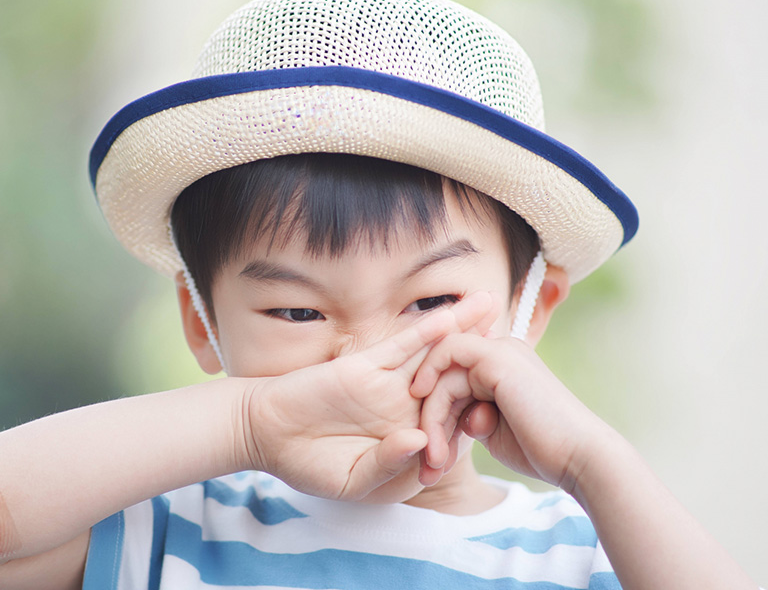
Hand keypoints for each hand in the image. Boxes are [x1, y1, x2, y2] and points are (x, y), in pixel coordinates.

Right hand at [239, 292, 497, 501]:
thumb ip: (388, 465)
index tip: (513, 404)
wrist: (266, 435)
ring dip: (461, 329)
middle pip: (452, 378)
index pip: (452, 424)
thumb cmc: (308, 464)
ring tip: (491, 305)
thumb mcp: (353, 481)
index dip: (480, 413)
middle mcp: (403, 407)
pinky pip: (401, 345)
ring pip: (432, 353)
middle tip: (519, 338)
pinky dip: (425, 330)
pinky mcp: (364, 365)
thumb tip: (418, 441)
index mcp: (408, 439)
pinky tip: (450, 315)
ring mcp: (386, 384)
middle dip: (482, 357)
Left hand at [411, 331, 606, 490]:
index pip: (451, 377)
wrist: (579, 458)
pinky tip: (431, 425)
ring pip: (440, 371)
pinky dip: (430, 385)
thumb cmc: (541, 450)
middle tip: (429, 465)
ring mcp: (499, 349)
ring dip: (431, 418)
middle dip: (430, 419)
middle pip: (442, 374)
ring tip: (436, 461)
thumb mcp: (492, 429)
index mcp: (503, 366)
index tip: (430, 452)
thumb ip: (466, 413)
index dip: (435, 411)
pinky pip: (446, 354)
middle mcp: (501, 350)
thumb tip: (438, 412)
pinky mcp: (496, 355)